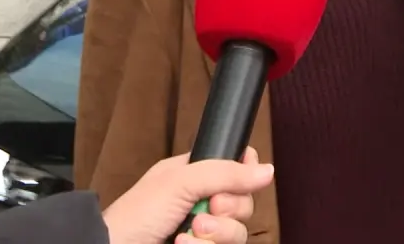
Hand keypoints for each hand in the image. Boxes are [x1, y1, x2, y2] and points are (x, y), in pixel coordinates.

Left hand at [102, 147, 273, 243]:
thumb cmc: (136, 214)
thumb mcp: (180, 181)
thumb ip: (225, 172)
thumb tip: (267, 170)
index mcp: (197, 175)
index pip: (238, 168)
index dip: (245, 174)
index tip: (237, 180)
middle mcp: (204, 203)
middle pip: (244, 203)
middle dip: (229, 208)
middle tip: (208, 207)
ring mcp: (204, 232)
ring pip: (238, 232)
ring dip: (216, 234)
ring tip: (190, 233)